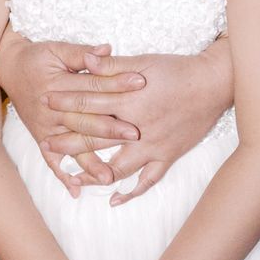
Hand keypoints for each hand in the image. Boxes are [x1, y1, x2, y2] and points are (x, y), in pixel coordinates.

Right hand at [0, 30, 145, 192]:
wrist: (7, 69)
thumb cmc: (37, 58)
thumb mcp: (57, 49)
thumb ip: (82, 53)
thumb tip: (106, 50)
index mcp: (57, 85)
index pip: (93, 86)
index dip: (117, 83)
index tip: (141, 83)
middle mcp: (51, 110)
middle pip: (85, 121)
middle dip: (111, 128)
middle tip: (135, 134)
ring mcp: (46, 128)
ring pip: (72, 146)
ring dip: (91, 161)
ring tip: (110, 175)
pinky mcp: (41, 138)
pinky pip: (52, 161)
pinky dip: (63, 176)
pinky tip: (77, 191)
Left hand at [43, 43, 231, 205]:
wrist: (213, 85)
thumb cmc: (178, 70)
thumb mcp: (143, 61)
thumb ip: (111, 65)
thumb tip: (84, 59)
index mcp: (129, 101)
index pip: (89, 103)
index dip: (65, 103)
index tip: (45, 103)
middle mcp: (138, 128)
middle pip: (96, 138)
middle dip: (68, 142)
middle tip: (46, 146)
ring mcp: (153, 146)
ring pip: (116, 165)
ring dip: (93, 172)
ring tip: (71, 177)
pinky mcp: (168, 155)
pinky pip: (148, 179)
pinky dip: (131, 191)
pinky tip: (114, 199)